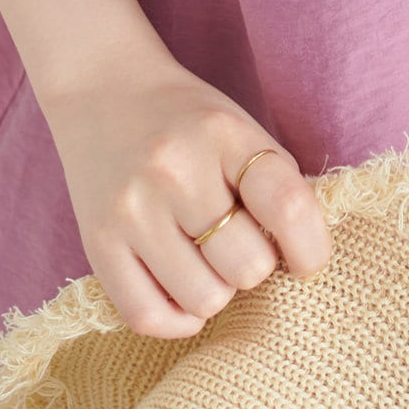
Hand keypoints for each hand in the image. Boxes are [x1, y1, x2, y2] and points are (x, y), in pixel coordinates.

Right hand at [37, 51, 332, 339]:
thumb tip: (304, 258)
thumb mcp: (240, 129)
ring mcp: (132, 209)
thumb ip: (274, 185)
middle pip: (247, 265)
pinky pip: (147, 317)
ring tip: (206, 259)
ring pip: (204, 299)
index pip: (286, 205)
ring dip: (217, 290)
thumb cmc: (188, 119)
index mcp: (224, 134)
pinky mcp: (97, 243)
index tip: (308, 261)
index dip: (311, 248)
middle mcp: (175, 170)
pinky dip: (178, 319)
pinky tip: (183, 291)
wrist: (104, 89)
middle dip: (255, 264)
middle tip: (239, 243)